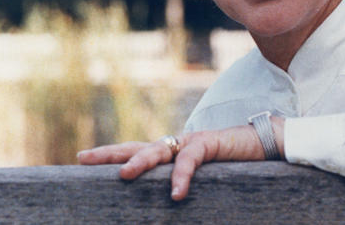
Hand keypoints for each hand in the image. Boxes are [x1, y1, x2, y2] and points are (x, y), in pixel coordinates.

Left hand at [77, 117, 284, 200]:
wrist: (263, 144)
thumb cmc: (232, 163)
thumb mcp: (201, 178)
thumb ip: (180, 183)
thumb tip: (163, 202)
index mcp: (171, 151)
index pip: (135, 151)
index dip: (111, 154)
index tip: (82, 158)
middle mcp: (176, 143)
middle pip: (137, 146)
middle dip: (110, 153)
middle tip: (84, 158)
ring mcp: (191, 141)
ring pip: (159, 150)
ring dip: (141, 163)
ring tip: (124, 176)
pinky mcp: (209, 143)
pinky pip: (190, 160)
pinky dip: (182, 176)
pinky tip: (176, 194)